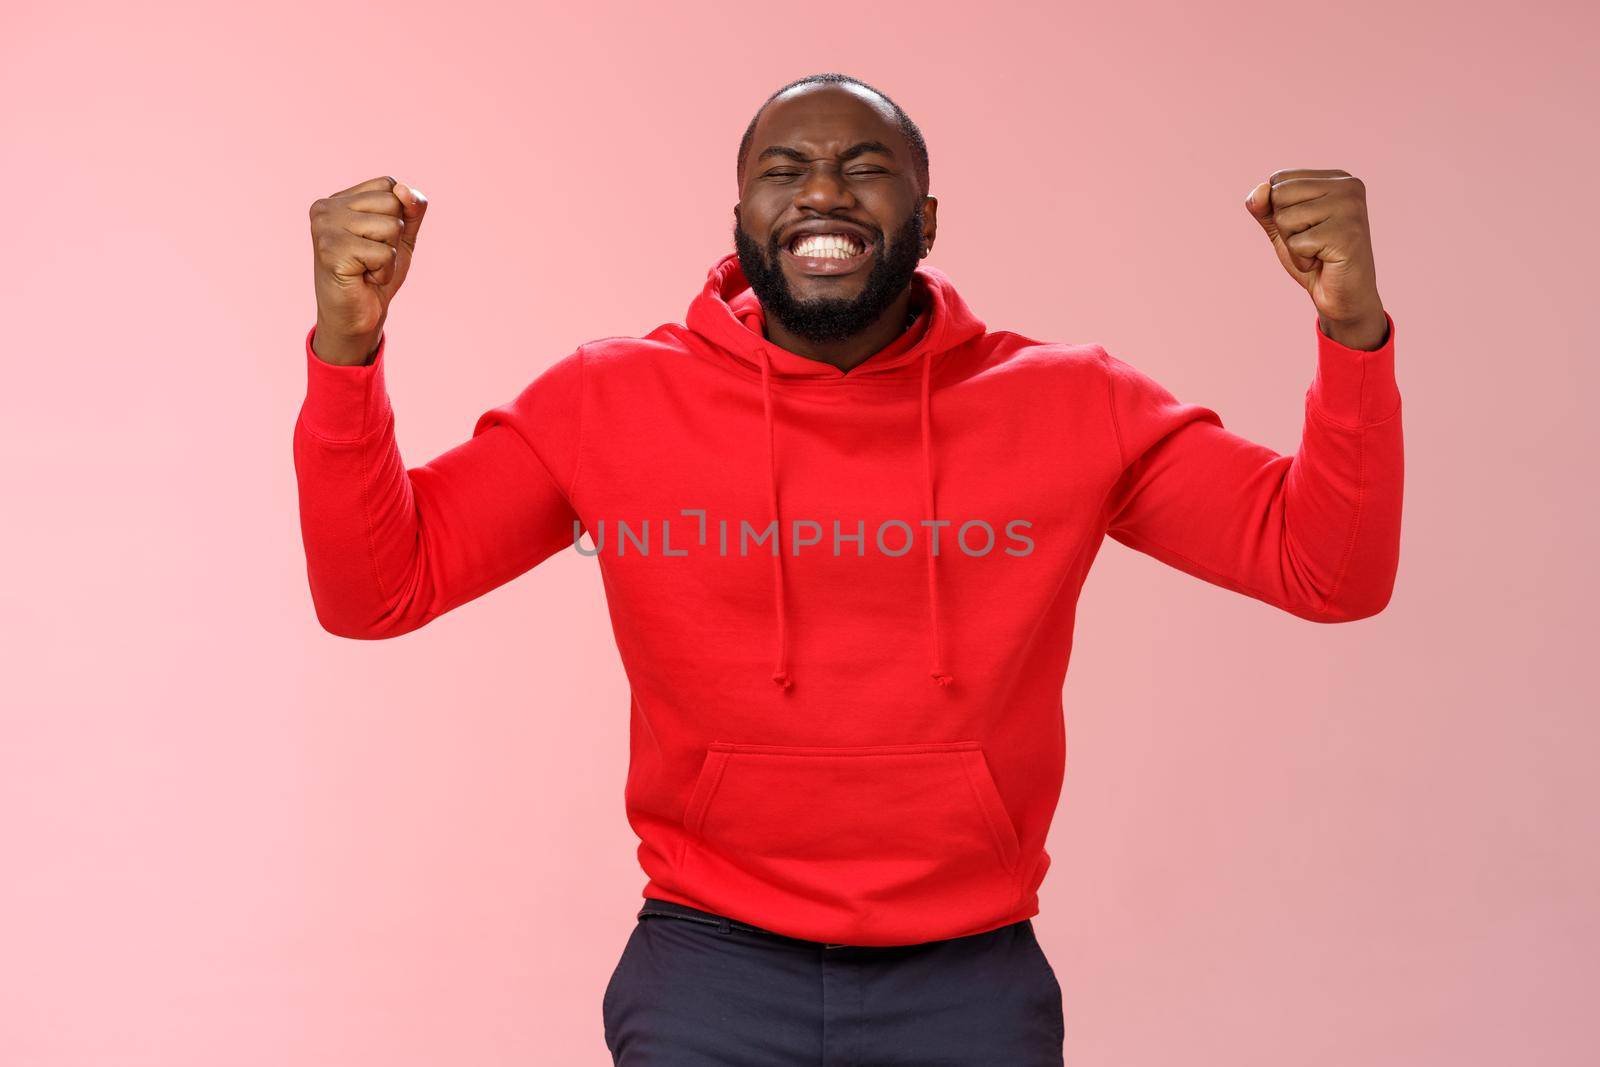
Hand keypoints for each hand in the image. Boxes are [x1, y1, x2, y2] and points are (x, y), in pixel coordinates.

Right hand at [308, 176, 427, 364]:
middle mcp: (326, 207)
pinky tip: (363, 278)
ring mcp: (324, 227)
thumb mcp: (402, 236)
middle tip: (371, 257)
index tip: (376, 239)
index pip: (388, 185)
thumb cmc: (375, 275)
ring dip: (389, 255)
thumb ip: (411, 209)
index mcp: (339, 199)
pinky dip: (383, 271)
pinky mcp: (330, 250)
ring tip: (367, 267)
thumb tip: (404, 189)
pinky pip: (384, 253)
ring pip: (390, 226)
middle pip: (391, 202)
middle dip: (393, 236)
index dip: (397, 216)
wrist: (358, 317)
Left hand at [1245, 169, 1386, 349]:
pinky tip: (1324, 263)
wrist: (1342, 297)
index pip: (1279, 179)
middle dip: (1285, 227)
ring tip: (1319, 252)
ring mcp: (1351, 208)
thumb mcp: (1283, 228)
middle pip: (1280, 195)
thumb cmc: (1314, 259)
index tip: (1307, 227)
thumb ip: (1265, 207)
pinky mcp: (1348, 233)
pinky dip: (1303, 260)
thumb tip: (1259, 192)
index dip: (1280, 210)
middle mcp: (1348, 186)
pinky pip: (1298, 243)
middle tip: (1312, 242)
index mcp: (1336, 178)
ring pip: (1286, 218)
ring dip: (1293, 245)